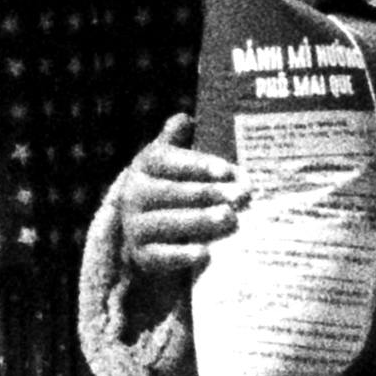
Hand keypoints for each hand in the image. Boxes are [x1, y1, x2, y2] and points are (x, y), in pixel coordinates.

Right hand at [84, 123, 240, 308]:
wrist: (150, 235)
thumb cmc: (174, 190)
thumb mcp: (175, 165)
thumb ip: (179, 143)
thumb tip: (183, 119)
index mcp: (144, 166)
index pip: (168, 160)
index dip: (198, 165)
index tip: (227, 171)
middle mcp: (134, 194)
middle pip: (172, 192)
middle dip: (209, 194)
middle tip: (241, 197)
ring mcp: (135, 226)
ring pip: (167, 222)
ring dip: (201, 221)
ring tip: (230, 219)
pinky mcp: (141, 256)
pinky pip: (161, 256)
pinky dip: (183, 255)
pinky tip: (206, 253)